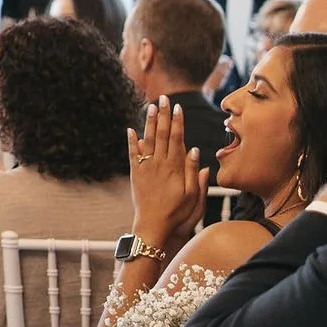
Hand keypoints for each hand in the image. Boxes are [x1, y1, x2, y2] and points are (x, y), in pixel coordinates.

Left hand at [126, 100, 207, 254]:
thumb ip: (195, 174)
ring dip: (149, 123)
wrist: (153, 228)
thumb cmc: (177, 214)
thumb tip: (196, 152)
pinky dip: (131, 142)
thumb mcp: (193, 197)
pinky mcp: (136, 175)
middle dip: (163, 115)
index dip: (177, 122)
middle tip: (164, 98)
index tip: (178, 108)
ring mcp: (146, 169)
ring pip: (147, 141)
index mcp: (175, 169)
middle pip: (161, 135)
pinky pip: (132, 155)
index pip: (176, 139)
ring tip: (150, 107)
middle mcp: (159, 165)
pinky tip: (130, 130)